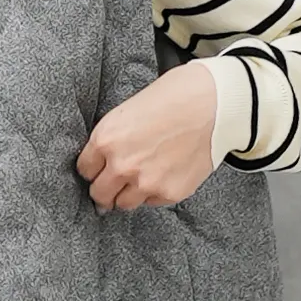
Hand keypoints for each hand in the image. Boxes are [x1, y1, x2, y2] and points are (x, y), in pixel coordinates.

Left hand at [76, 60, 217, 209]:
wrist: (215, 102)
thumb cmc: (175, 96)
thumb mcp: (129, 110)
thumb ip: (113, 139)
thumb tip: (103, 160)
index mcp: (106, 140)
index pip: (85, 170)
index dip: (94, 168)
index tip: (100, 168)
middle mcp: (122, 166)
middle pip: (100, 194)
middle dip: (106, 188)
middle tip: (115, 182)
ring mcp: (146, 182)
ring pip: (124, 204)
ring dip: (129, 194)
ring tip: (142, 178)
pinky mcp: (169, 192)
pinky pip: (152, 202)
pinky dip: (155, 192)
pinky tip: (165, 172)